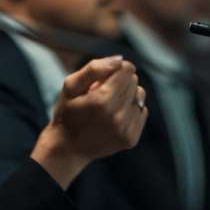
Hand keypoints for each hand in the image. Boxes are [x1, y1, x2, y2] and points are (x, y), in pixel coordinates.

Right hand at [31, 56, 147, 188]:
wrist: (68, 148)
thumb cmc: (68, 113)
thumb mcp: (70, 86)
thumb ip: (94, 69)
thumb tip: (119, 60)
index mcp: (101, 100)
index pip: (127, 69)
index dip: (115, 69)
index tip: (103, 78)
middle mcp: (117, 116)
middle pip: (134, 81)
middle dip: (120, 82)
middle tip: (102, 93)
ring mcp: (125, 130)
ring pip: (140, 95)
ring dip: (127, 95)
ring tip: (109, 104)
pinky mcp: (131, 139)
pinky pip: (142, 111)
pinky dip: (131, 109)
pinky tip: (115, 116)